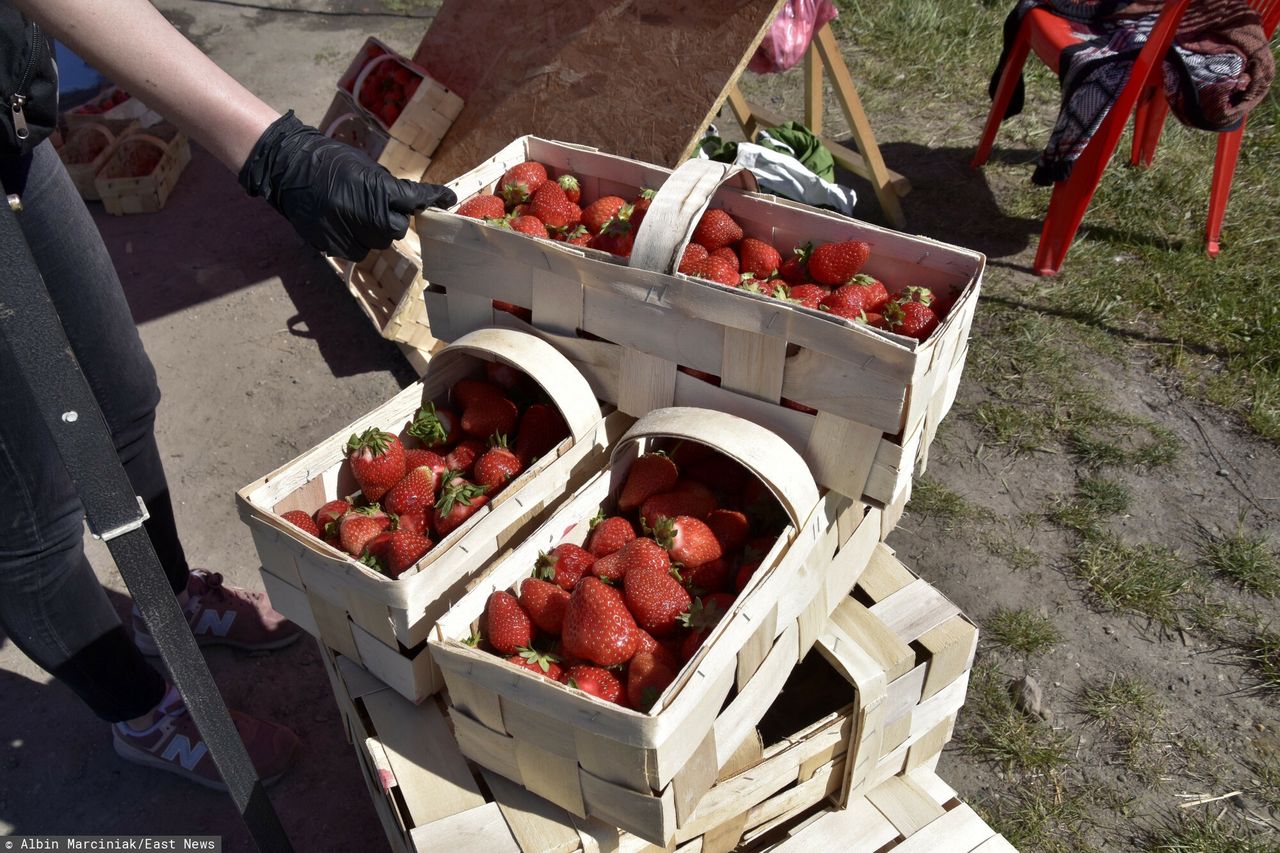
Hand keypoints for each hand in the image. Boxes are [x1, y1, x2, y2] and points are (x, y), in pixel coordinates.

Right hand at [239, 111, 454, 260]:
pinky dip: (355, 239)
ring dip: (373, 231)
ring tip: (353, 212)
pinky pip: (357, 250)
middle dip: (393, 219)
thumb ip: (387, 187)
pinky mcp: (333, 246)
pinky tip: (341, 222)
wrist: (288, 167)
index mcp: (377, 190)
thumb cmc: (328, 160)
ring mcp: (349, 233)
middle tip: (378, 206)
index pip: (414, 199)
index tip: (448, 198)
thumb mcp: (364, 166)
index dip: (433, 197)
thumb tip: (406, 200)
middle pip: (397, 229)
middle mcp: (366, 215)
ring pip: (377, 244)